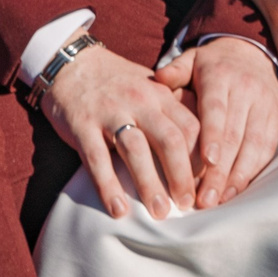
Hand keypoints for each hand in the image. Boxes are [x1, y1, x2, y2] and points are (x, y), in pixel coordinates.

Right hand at [40, 41, 201, 220]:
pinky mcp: (82, 125)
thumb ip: (173, 114)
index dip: (202, 158)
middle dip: (181, 175)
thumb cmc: (118, 84)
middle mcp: (139, 101)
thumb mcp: (151, 89)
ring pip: (135, 150)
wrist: (72, 63)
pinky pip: (97, 159)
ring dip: (150, 184)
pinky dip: (108, 186)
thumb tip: (202, 155)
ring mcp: (109, 112)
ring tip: (160, 213)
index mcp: (161, 94)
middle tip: (187, 204)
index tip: (205, 185)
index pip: (191, 127)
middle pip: (169, 139)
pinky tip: (118, 209)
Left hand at [154, 38, 277, 206]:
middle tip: (204, 198)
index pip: (217, 109)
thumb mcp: (190, 59)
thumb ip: (174, 71)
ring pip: (254, 144)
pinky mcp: (276, 116)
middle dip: (220, 169)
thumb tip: (158, 78)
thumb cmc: (211, 65)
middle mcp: (246, 89)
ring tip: (219, 199)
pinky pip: (267, 148)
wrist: (248, 52)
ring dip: (237, 176)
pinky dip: (253, 171)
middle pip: (235, 134)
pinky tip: (236, 189)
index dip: (213, 136)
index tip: (207, 163)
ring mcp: (264, 104)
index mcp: (220, 76)